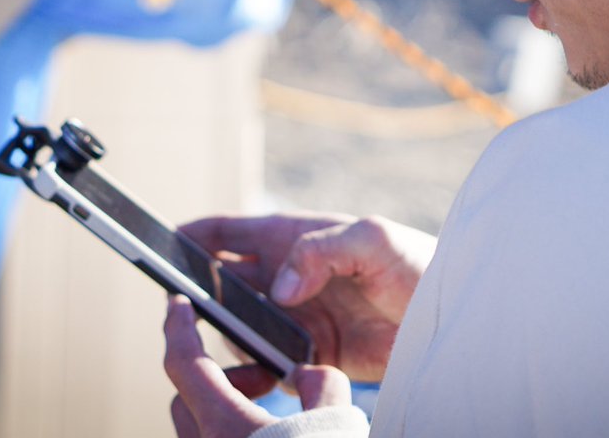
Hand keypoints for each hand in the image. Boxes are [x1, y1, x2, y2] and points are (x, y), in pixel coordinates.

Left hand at [164, 295, 350, 437]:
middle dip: (222, 376)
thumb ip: (322, 384)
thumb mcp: (334, 422)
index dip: (179, 326)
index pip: (184, 361)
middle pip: (189, 396)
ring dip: (228, 407)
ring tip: (272, 411)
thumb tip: (311, 373)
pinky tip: (273, 435)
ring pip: (198, 426)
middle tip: (265, 377)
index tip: (179, 303)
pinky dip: (232, 432)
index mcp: (224, 426)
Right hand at [179, 212, 435, 381]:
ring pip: (237, 327)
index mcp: (290, 237)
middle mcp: (285, 275)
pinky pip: (266, 363)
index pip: (226, 231)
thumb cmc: (415, 261)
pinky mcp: (309, 352)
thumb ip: (322, 250)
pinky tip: (254, 378)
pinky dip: (252, 371)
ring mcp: (293, 315)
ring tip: (220, 349)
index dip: (190, 236)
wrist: (447, 315)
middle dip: (198, 294)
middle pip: (221, 282)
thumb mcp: (373, 239)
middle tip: (181, 312)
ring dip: (226, 337)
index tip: (160, 248)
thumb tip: (280, 288)